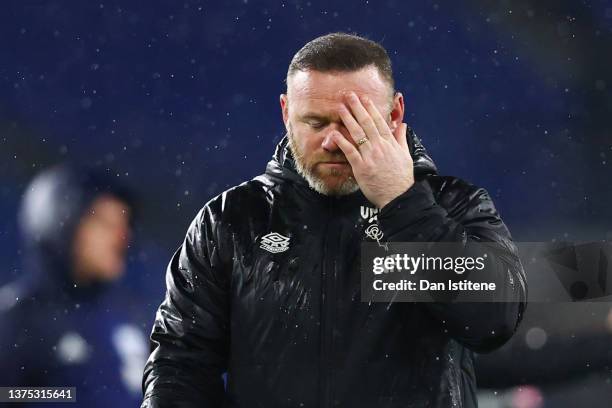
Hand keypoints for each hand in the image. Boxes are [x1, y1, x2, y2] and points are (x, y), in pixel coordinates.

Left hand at [331, 91, 414, 208]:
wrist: (399, 196)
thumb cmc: (402, 178)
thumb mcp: (405, 155)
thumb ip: (401, 139)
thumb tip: (402, 125)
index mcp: (390, 143)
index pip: (379, 121)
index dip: (371, 108)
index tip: (364, 98)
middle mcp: (380, 146)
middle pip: (367, 123)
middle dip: (357, 107)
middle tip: (349, 95)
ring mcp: (370, 156)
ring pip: (358, 133)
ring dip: (348, 119)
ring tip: (340, 108)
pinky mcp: (361, 167)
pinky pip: (350, 151)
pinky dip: (342, 141)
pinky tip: (334, 132)